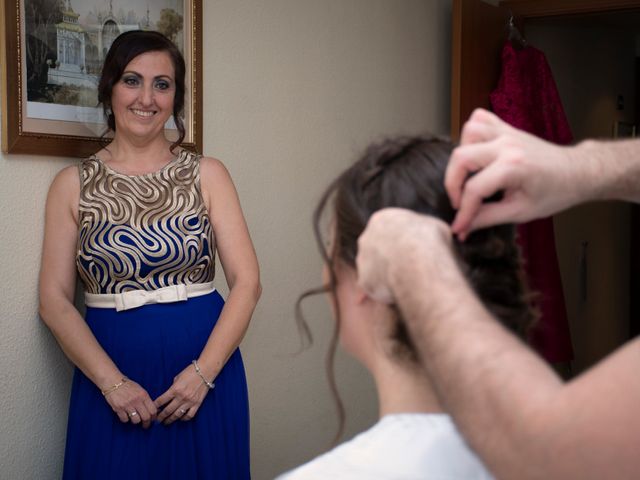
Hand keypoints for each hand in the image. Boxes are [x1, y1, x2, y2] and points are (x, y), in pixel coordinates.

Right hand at [104, 378, 156, 428]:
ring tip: (135, 419)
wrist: (113, 381)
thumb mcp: (140, 390)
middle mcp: (136, 400)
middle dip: (147, 423)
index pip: (153, 410)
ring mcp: (127, 405)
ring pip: (136, 420)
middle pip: (146, 417)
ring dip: (136, 421)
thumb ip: (146, 399)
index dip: (154, 417)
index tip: (153, 419)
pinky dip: (126, 419)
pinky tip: (126, 415)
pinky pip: (125, 419)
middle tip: (145, 425)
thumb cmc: (128, 385)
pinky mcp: (118, 408)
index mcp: (143, 395)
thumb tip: (154, 410)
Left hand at [154, 363, 210, 424]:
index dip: (155, 406)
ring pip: (177, 415)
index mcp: (175, 389)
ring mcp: (190, 401)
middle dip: (161, 417)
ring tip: (166, 422)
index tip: (152, 410)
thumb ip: (172, 387)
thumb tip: (169, 395)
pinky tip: (180, 418)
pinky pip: (189, 415)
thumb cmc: (190, 371)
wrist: (205, 370)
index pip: (161, 400)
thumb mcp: (178, 378)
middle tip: (157, 420)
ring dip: (170, 420)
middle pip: (168, 410)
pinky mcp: (197, 404)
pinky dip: (184, 418)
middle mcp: (181, 397)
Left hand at [356, 209, 452, 303]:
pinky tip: (403, 292)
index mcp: (381, 220)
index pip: (390, 231)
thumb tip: (431, 235)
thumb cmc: (430, 242)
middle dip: (392, 258)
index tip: (415, 251)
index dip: (404, 242)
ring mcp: (362, 260)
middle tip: (410, 268)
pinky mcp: (364, 281)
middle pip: (378, 250)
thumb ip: (425, 230)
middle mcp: (366, 238)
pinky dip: (388, 292)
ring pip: (376, 270)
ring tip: (410, 281)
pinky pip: (377, 288)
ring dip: (389, 275)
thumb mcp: (435, 226)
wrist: (417, 264)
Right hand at [446, 108, 576, 238]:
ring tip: (468, 175)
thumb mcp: (520, 212)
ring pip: (468, 133)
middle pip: (461, 157)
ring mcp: (506, 133)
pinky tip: (475, 152)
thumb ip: (487, 218)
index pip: (474, 190)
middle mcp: (507, 145)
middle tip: (459, 201)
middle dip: (453, 184)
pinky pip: (480, 119)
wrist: (576, 172)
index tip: (459, 226)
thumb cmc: (555, 192)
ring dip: (461, 157)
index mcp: (514, 167)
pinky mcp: (507, 128)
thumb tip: (463, 227)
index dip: (463, 212)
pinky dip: (471, 134)